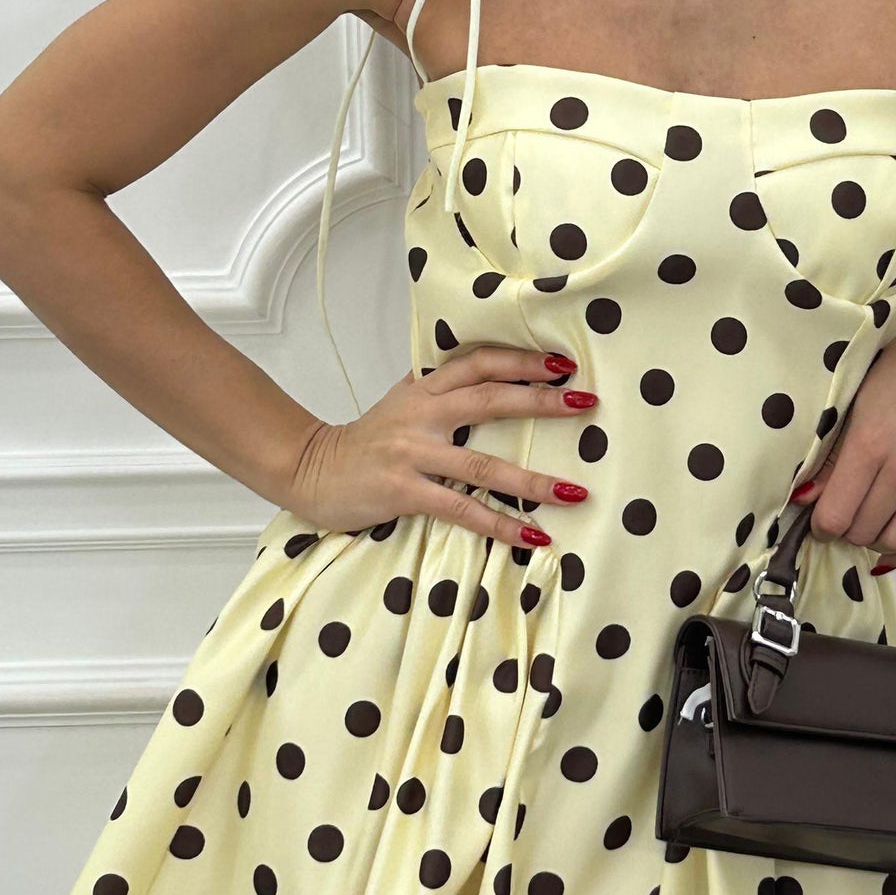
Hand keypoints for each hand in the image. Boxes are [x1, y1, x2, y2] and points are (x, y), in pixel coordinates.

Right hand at [284, 343, 595, 551]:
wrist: (309, 468)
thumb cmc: (366, 441)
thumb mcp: (403, 403)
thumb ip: (441, 391)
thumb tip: (493, 380)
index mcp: (424, 387)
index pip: (479, 363)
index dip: (522, 361)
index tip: (563, 364)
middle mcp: (422, 413)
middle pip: (489, 399)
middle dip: (542, 402)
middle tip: (586, 403)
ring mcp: (412, 452)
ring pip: (482, 463)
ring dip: (533, 480)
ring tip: (573, 492)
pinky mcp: (403, 490)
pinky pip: (460, 508)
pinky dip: (499, 522)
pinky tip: (531, 533)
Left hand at [791, 315, 895, 574]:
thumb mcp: (856, 399)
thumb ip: (832, 454)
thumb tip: (808, 496)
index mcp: (871, 443)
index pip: (836, 514)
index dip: (820, 524)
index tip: (816, 518)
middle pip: (863, 531)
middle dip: (843, 532)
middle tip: (837, 518)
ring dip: (874, 542)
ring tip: (863, 526)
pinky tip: (892, 548)